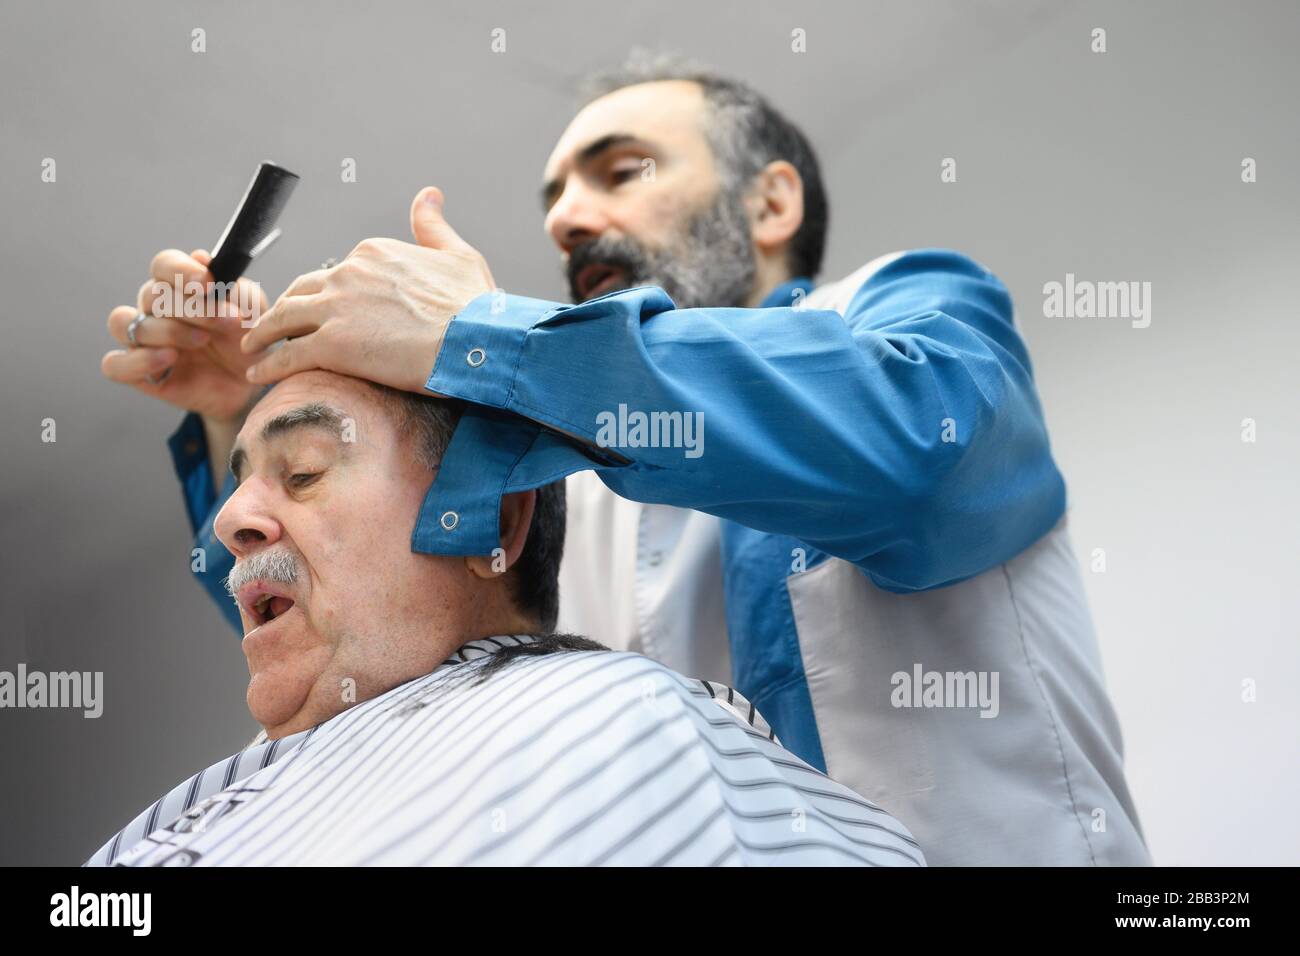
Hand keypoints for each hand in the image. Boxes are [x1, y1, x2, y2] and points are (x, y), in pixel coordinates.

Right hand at [101, 249, 268, 422]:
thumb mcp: (250, 309)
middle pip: (151, 295)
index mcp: (178, 286)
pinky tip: (170, 358)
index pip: (163, 265)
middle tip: (228, 320)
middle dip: (193, 308)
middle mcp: (154, 309)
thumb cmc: (246, 339)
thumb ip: (229, 284)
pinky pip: (115, 364)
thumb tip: (200, 257)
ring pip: (126, 324)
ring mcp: (142, 340)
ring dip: (168, 330)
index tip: (209, 284)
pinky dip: (139, 360)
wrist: (252, 382)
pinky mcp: (138, 372)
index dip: (181, 271)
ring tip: (203, 341)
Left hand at [240, 187, 495, 393]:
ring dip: (263, 333)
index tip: (323, 310)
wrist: (477, 343)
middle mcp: (348, 273)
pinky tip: (257, 374)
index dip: (327, 293)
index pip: (337, 272)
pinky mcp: (331, 345)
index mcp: (374, 253)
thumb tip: (428, 195)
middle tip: (274, 326)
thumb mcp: (457, 254)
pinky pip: (287, 355)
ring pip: (283, 317)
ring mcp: (336, 308)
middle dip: (285, 308)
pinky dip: (267, 365)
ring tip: (253, 347)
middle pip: (302, 290)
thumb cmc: (475, 306)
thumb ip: (433, 226)